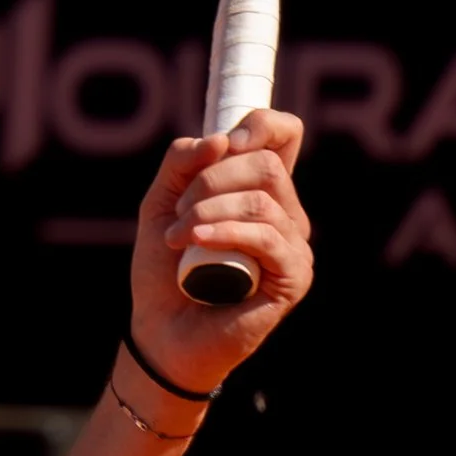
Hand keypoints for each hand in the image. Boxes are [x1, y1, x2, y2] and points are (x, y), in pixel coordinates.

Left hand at [129, 107, 312, 390]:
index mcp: (259, 188)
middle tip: (179, 209)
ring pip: (263, 200)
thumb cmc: (165, 267)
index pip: (285, 135)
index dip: (262, 126)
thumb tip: (220, 139)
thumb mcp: (161, 202)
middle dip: (212, 178)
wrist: (161, 330)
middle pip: (268, 164)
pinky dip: (226, 232)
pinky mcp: (294, 278)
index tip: (227, 144)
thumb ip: (181, 163)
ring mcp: (292, 245)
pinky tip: (195, 243)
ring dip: (208, 210)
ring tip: (178, 236)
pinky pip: (268, 238)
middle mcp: (284, 213)